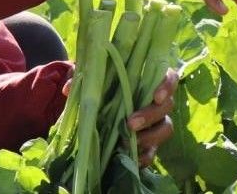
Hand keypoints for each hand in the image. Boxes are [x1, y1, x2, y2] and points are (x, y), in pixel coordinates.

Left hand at [57, 68, 177, 166]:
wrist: (102, 105)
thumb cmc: (104, 84)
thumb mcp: (94, 77)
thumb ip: (84, 78)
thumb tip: (67, 89)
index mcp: (150, 79)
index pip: (169, 78)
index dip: (167, 86)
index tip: (156, 96)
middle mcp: (158, 100)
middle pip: (166, 107)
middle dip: (150, 115)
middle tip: (130, 123)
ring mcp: (157, 122)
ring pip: (165, 128)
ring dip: (149, 137)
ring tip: (127, 141)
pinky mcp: (151, 142)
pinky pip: (154, 151)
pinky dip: (145, 156)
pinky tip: (132, 159)